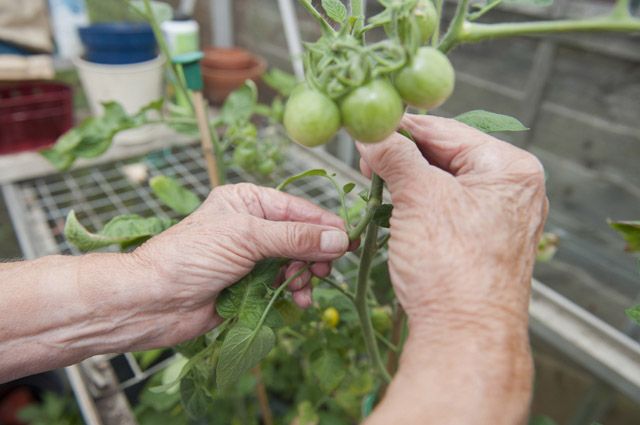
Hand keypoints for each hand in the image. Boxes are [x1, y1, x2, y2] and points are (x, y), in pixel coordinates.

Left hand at [130, 183, 349, 347]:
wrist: (153, 301)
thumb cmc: (190, 257)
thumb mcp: (246, 237)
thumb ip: (295, 237)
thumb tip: (339, 238)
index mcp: (248, 201)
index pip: (298, 209)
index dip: (325, 225)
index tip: (351, 241)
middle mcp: (251, 226)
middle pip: (301, 237)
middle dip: (315, 253)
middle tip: (327, 269)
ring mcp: (251, 257)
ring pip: (295, 263)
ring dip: (305, 276)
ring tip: (305, 287)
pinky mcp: (250, 285)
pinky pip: (283, 285)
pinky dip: (293, 292)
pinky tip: (297, 300)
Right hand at [358, 114, 546, 423]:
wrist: (463, 336)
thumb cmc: (451, 267)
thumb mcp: (419, 199)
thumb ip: (395, 156)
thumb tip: (371, 134)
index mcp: (511, 168)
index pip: (446, 129)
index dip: (401, 128)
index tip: (366, 130)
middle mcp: (512, 189)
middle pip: (446, 155)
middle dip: (403, 158)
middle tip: (366, 164)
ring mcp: (499, 217)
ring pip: (443, 183)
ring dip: (407, 183)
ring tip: (376, 188)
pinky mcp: (482, 241)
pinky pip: (446, 209)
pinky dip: (418, 206)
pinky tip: (395, 211)